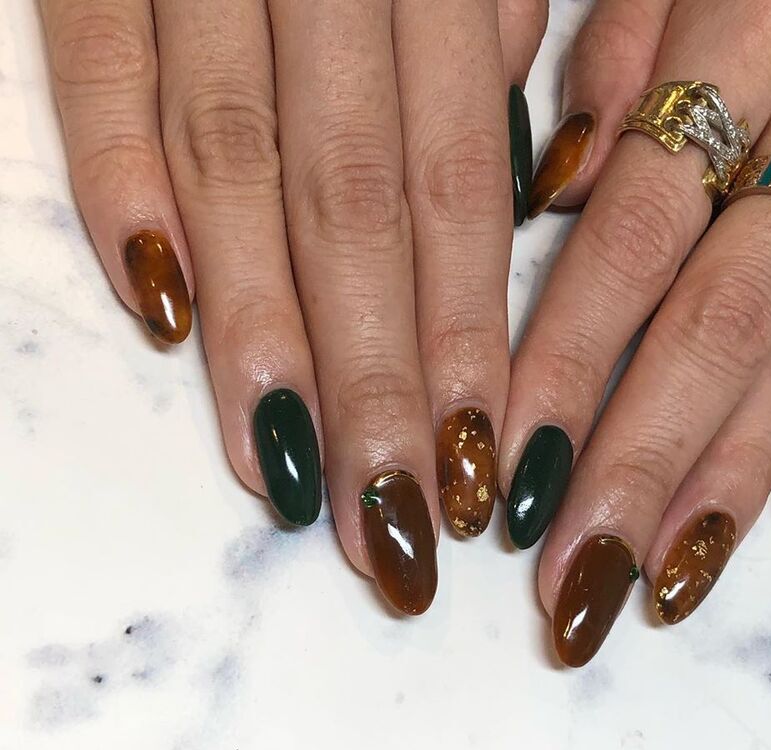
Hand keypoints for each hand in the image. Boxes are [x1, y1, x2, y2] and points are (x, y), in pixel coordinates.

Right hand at [39, 0, 546, 613]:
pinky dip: (120, 181)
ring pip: (241, 169)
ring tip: (286, 474)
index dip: (466, 348)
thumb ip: (493, 47)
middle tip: (394, 527)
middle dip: (376, 387)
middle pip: (359, 215)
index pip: (462, 201)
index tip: (478, 472)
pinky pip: (99, 64)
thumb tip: (518, 181)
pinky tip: (156, 309)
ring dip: (264, 335)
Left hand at [503, 0, 770, 664]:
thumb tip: (553, 194)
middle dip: (644, 464)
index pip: (634, 238)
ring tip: (666, 581)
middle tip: (580, 576)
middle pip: (720, 325)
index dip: (570, 364)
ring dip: (730, 480)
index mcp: (751, 44)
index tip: (515, 471)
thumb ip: (613, 69)